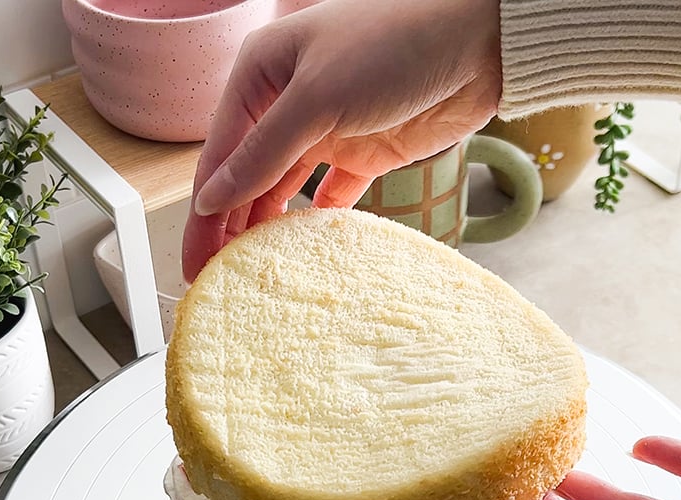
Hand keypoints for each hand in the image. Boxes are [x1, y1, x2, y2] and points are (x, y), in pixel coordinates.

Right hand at [182, 0, 501, 279]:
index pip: (219, 156)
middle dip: (228, 226)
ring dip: (265, 228)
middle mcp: (285, 102)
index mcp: (260, 76)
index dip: (204, 212)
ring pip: (280, 190)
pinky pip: (327, 195)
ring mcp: (324, 128)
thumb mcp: (317, 98)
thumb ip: (262, 155)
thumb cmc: (397, 42)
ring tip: (250, 273)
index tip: (194, 261)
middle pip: (244, 177)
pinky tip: (301, 250)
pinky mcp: (363, 151)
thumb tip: (212, 201)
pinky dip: (314, 222)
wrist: (486, 39)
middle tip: (214, 279)